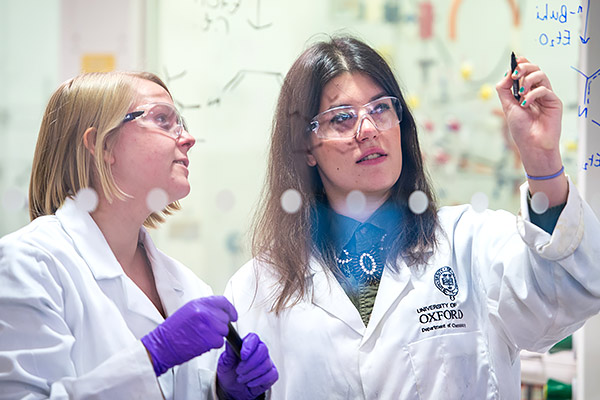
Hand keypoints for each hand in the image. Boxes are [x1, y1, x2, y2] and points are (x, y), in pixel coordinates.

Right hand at [141, 296, 236, 375]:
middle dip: (219, 325)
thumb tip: (218, 312)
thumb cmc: (172, 331)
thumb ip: (204, 309)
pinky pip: (220, 341)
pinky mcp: (210, 339)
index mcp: (199, 303)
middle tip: (207, 331)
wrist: (162, 345)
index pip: (223, 302)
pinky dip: (213, 344)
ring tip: (201, 337)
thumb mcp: (188, 311)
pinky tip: (201, 343)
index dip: (230, 309)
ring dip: (216, 335)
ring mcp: (208, 325)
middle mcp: (205, 312)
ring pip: (224, 330)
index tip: (233, 315)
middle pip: (224, 318)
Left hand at [217, 332, 278, 398]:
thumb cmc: (230, 375)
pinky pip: (271, 375)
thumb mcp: (224, 365)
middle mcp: (259, 352)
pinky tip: (250, 383)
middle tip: (239, 370)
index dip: (249, 346)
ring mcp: (267, 363)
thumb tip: (229, 344)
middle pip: (263, 350)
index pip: (254, 338)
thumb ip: (228, 355)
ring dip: (251, 374)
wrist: (234, 391)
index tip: (242, 356)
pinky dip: (259, 381)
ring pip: (266, 364)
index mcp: (248, 345)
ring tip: (241, 378)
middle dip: (250, 363)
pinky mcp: (272, 375)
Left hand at [496, 56, 562, 173]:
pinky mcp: (554, 101)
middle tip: (515, 75)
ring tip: (520, 93)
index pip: (525, 72)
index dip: (520, 64)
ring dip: (528, 80)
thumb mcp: (507, 106)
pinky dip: (533, 94)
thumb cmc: (521, 128)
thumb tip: (506, 74)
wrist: (531, 144)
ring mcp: (546, 96)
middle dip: (524, 68)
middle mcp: (536, 91)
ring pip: (541, 75)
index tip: (513, 62)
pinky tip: (526, 104)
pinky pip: (544, 89)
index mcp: (525, 92)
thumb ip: (504, 90)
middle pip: (534, 69)